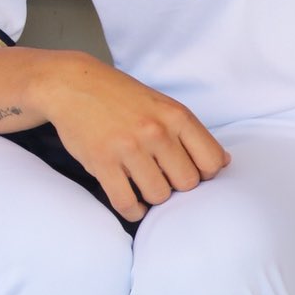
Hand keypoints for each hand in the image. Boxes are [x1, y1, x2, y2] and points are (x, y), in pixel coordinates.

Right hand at [32, 51, 227, 221]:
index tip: (187, 170)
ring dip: (152, 197)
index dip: (204, 174)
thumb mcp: (162, 104)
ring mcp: (128, 147)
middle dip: (176, 185)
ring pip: (159, 196)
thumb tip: (223, 163)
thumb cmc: (120, 96)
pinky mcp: (102, 162)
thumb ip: (190, 132)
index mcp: (175, 115)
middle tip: (161, 175)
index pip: (212, 162)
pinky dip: (133, 210)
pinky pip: (127, 203)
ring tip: (142, 184)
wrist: (71, 84)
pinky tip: (131, 200)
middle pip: (187, 184)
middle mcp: (155, 131)